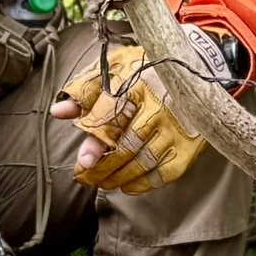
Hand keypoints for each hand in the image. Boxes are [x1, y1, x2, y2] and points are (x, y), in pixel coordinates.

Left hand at [51, 41, 209, 193]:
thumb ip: (86, 92)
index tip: (83, 162)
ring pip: (143, 163)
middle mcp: (158, 108)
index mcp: (136, 85)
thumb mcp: (115, 70)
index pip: (112, 117)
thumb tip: (59, 112)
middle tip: (85, 177)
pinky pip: (163, 173)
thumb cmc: (147, 71)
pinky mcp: (187, 146)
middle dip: (102, 167)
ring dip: (119, 178)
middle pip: (126, 146)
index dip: (95, 142)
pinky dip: (142, 184)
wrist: (196, 70)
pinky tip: (127, 185)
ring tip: (102, 182)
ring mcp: (175, 129)